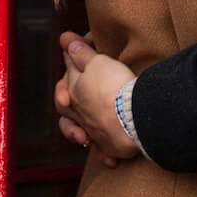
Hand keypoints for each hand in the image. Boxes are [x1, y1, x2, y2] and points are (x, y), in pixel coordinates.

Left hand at [56, 32, 139, 159]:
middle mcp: (79, 113)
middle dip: (65, 94)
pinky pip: (102, 149)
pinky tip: (107, 156)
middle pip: (65, 104)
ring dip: (76, 129)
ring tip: (80, 129)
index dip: (72, 56)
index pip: (68, 72)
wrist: (131, 119)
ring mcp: (93, 130)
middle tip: (71, 88)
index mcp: (74, 91)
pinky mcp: (109, 146)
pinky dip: (103, 151)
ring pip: (77, 129)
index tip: (73, 44)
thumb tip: (65, 40)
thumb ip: (81, 53)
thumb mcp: (98, 62)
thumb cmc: (113, 87)